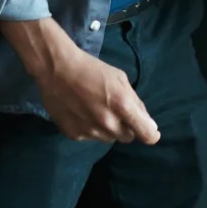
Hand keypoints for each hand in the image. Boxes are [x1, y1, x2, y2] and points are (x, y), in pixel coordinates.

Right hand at [4, 14, 160, 144]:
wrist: (56, 69)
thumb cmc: (91, 69)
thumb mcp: (120, 79)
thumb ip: (135, 102)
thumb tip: (147, 122)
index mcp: (122, 106)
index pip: (147, 135)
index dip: (150, 133)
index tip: (148, 129)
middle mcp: (107, 123)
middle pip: (127, 137)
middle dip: (125, 126)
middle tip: (114, 110)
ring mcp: (89, 131)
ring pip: (108, 138)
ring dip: (107, 128)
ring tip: (94, 109)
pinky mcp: (74, 135)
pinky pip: (90, 137)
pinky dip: (89, 128)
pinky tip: (81, 112)